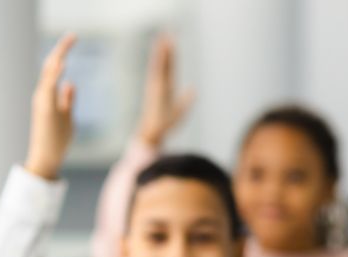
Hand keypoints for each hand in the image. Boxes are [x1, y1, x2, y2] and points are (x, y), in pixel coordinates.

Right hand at [23, 34, 76, 180]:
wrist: (46, 159)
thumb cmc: (56, 141)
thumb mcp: (67, 117)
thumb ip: (68, 100)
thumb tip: (70, 84)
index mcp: (47, 96)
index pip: (54, 69)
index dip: (62, 53)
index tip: (72, 40)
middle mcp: (42, 95)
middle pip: (50, 66)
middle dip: (61, 50)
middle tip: (73, 35)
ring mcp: (42, 102)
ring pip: (48, 73)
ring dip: (58, 56)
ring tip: (68, 41)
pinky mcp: (45, 110)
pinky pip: (49, 88)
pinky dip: (54, 74)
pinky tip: (62, 63)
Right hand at [136, 34, 192, 148]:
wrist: (153, 131)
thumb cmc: (165, 124)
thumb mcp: (180, 110)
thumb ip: (186, 99)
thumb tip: (193, 89)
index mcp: (167, 88)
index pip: (170, 69)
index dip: (172, 56)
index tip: (172, 44)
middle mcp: (161, 84)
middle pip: (165, 63)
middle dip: (166, 48)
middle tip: (167, 33)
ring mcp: (157, 85)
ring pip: (161, 63)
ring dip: (162, 50)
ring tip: (164, 36)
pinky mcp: (155, 87)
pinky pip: (158, 70)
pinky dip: (159, 59)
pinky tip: (160, 49)